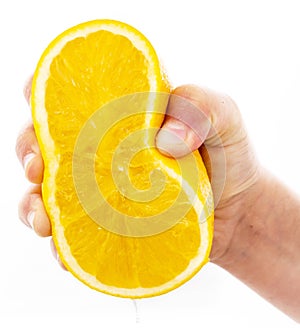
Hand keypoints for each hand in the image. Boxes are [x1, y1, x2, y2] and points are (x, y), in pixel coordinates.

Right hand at [16, 79, 259, 266]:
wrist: (239, 210)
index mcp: (124, 113)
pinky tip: (64, 254)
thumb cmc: (229, 156)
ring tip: (43, 219)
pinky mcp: (112, 223)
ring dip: (33, 204)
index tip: (32, 92)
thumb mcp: (223, 117)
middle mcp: (106, 149)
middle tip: (35, 166)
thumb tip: (160, 139)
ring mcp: (106, 188)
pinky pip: (75, 233)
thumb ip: (198, 107)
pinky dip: (61, 244)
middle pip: (49, 142)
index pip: (77, 95)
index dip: (47, 90)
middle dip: (29, 150)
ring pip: (51, 191)